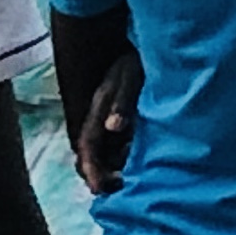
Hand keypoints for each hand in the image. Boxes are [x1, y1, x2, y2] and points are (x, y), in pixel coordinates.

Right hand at [75, 46, 143, 195]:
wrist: (145, 46)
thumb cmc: (135, 60)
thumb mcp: (128, 77)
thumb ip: (121, 101)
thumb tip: (114, 127)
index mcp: (97, 112)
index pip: (87, 148)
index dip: (92, 171)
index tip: (102, 189)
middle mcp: (102, 121)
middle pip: (96, 158)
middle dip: (104, 178)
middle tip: (123, 188)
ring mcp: (114, 123)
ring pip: (110, 156)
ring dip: (118, 170)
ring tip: (137, 179)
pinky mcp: (129, 123)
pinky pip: (124, 148)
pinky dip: (131, 160)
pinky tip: (148, 165)